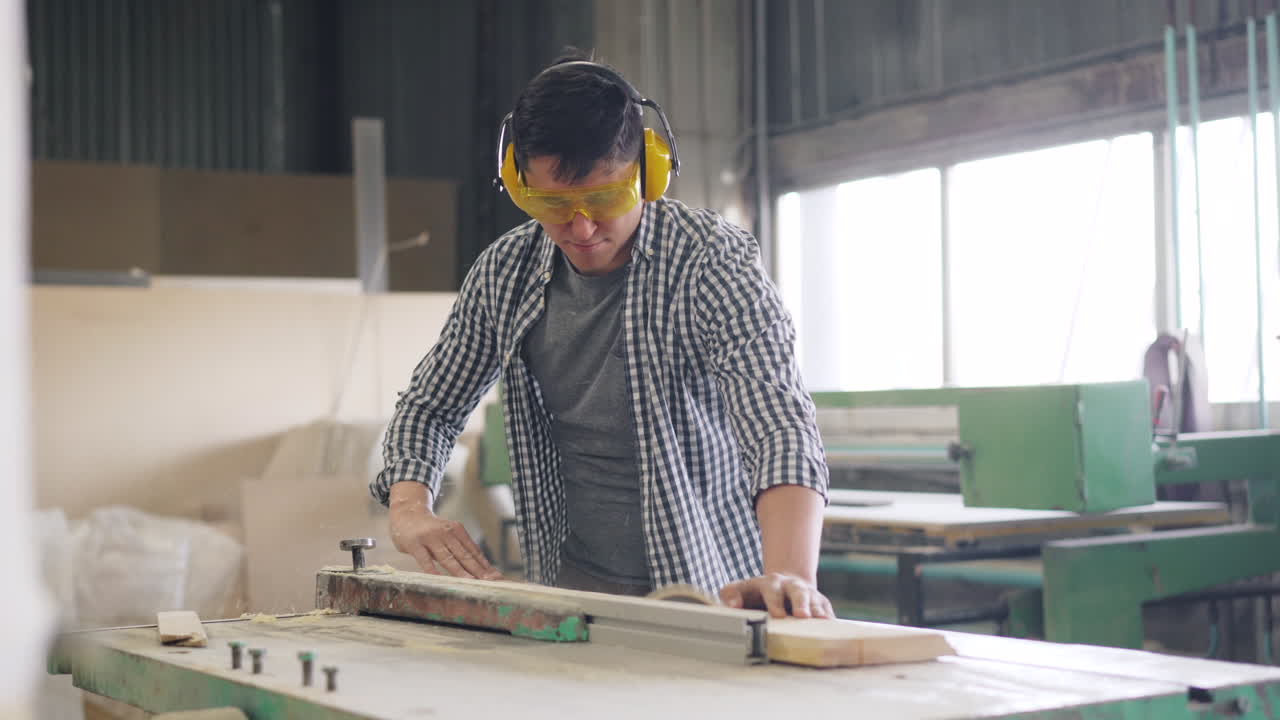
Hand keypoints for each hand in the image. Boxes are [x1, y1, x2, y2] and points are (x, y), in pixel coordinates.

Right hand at [388, 483, 502, 579]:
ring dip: (460, 571)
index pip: (473, 550)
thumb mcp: (448, 533)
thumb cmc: (431, 530)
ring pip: (447, 558)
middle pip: (464, 555)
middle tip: (488, 581)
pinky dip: (433, 570)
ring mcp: (430, 538)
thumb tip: (480, 567)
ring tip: (470, 582)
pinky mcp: (415, 544)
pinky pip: (425, 560)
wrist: (407, 514)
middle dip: (477, 570)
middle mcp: (446, 532)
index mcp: (457, 530)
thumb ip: (460, 548)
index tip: (494, 576)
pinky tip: (440, 579)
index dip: (484, 564)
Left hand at [719, 573, 833, 618]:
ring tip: (822, 621)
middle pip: (798, 592)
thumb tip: (733, 606)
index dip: (775, 602)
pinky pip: (827, 610)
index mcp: (771, 583)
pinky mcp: (820, 603)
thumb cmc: (756, 594)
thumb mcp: (740, 590)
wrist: (782, 585)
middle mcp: (792, 586)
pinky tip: (832, 628)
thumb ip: (730, 594)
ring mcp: (808, 594)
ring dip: (818, 610)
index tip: (778, 615)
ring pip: (815, 600)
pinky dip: (830, 618)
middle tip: (802, 616)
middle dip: (801, 603)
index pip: (772, 591)